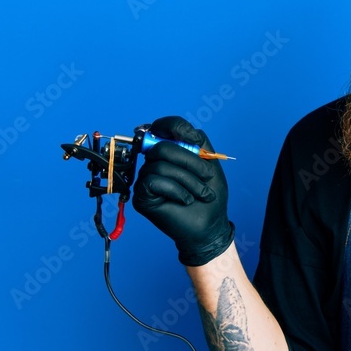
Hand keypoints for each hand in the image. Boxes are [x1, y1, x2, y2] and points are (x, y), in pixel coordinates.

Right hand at [132, 116, 233, 265]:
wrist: (209, 225)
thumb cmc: (209, 195)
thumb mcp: (210, 163)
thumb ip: (198, 141)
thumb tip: (182, 130)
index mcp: (169, 152)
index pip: (161, 127)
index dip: (172, 125)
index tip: (190, 137)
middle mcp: (153, 163)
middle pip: (161, 147)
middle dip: (190, 161)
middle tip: (207, 177)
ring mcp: (145, 179)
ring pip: (159, 165)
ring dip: (188, 180)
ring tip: (201, 194)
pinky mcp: (141, 196)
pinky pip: (153, 181)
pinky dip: (176, 190)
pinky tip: (186, 200)